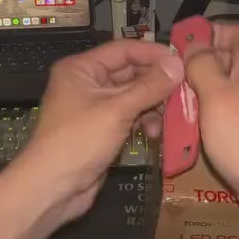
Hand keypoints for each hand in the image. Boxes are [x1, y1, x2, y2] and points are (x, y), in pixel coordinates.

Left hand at [19, 39, 183, 221]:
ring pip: (133, 97)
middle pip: (130, 73)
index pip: (123, 50)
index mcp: (82, 69)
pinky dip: (144, 122)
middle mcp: (87, 83)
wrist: (52, 188)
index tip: (182, 59)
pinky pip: (129, 117)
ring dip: (153, 106)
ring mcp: (95, 109)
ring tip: (171, 116)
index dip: (152, 53)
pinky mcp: (102, 131)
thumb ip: (149, 86)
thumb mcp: (117, 110)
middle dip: (156, 83)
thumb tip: (177, 63)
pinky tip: (156, 133)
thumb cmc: (78, 141)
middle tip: (185, 89)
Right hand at [184, 23, 238, 220]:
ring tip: (170, 105)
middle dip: (195, 67)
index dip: (206, 32)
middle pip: (224, 58)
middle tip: (169, 80)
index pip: (232, 30)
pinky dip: (204, 115)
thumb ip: (201, 64)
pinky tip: (186, 126)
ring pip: (219, 87)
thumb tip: (193, 43)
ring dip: (195, 94)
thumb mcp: (215, 94)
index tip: (178, 45)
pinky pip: (223, 110)